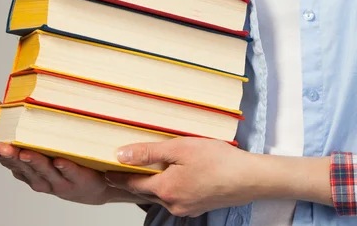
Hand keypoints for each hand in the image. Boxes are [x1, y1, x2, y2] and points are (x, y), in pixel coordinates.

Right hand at [0, 95, 146, 204]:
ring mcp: (58, 180)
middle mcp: (39, 175)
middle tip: (2, 146)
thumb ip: (15, 121)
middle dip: (11, 157)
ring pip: (43, 171)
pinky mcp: (79, 181)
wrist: (98, 183)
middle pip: (22, 166)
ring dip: (34, 162)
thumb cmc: (62, 158)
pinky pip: (71, 173)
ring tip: (26, 152)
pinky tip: (60, 160)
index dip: (1, 150)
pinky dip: (65, 167)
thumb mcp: (37, 138)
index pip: (9, 158)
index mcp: (26, 165)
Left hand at [105, 138, 257, 216]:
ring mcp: (187, 207)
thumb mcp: (181, 148)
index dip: (117, 177)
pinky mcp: (199, 206)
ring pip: (163, 194)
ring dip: (156, 182)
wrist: (251, 178)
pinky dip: (173, 186)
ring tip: (153, 168)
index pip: (132, 184)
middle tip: (125, 167)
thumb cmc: (220, 161)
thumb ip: (149, 152)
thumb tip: (121, 156)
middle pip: (147, 191)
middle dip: (136, 179)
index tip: (105, 172)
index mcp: (165, 189)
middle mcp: (173, 203)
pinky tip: (180, 175)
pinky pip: (178, 196)